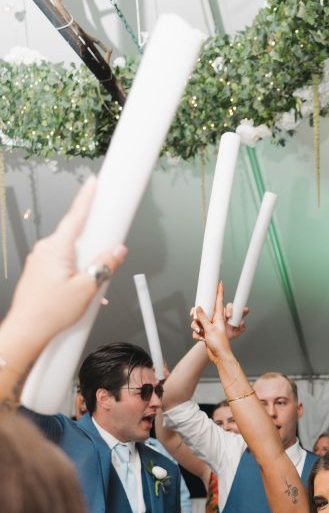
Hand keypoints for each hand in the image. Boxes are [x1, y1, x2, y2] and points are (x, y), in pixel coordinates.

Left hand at [7, 177, 126, 341]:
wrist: (27, 330)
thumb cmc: (50, 312)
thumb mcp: (87, 289)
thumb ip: (104, 266)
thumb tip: (117, 251)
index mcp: (57, 247)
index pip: (76, 216)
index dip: (87, 198)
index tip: (94, 183)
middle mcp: (45, 249)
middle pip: (76, 237)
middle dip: (93, 247)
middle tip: (103, 260)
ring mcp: (40, 260)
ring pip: (70, 254)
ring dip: (84, 266)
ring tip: (89, 290)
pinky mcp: (38, 271)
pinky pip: (61, 265)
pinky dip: (74, 274)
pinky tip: (79, 294)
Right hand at [190, 283, 247, 362]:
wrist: (219, 356)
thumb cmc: (219, 343)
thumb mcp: (210, 329)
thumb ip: (203, 318)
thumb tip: (198, 307)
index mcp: (218, 317)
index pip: (219, 301)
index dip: (219, 292)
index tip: (220, 282)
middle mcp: (214, 320)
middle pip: (203, 311)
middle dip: (197, 315)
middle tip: (195, 318)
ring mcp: (209, 326)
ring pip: (197, 321)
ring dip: (197, 328)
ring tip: (201, 333)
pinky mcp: (205, 333)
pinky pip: (197, 330)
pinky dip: (197, 335)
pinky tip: (202, 340)